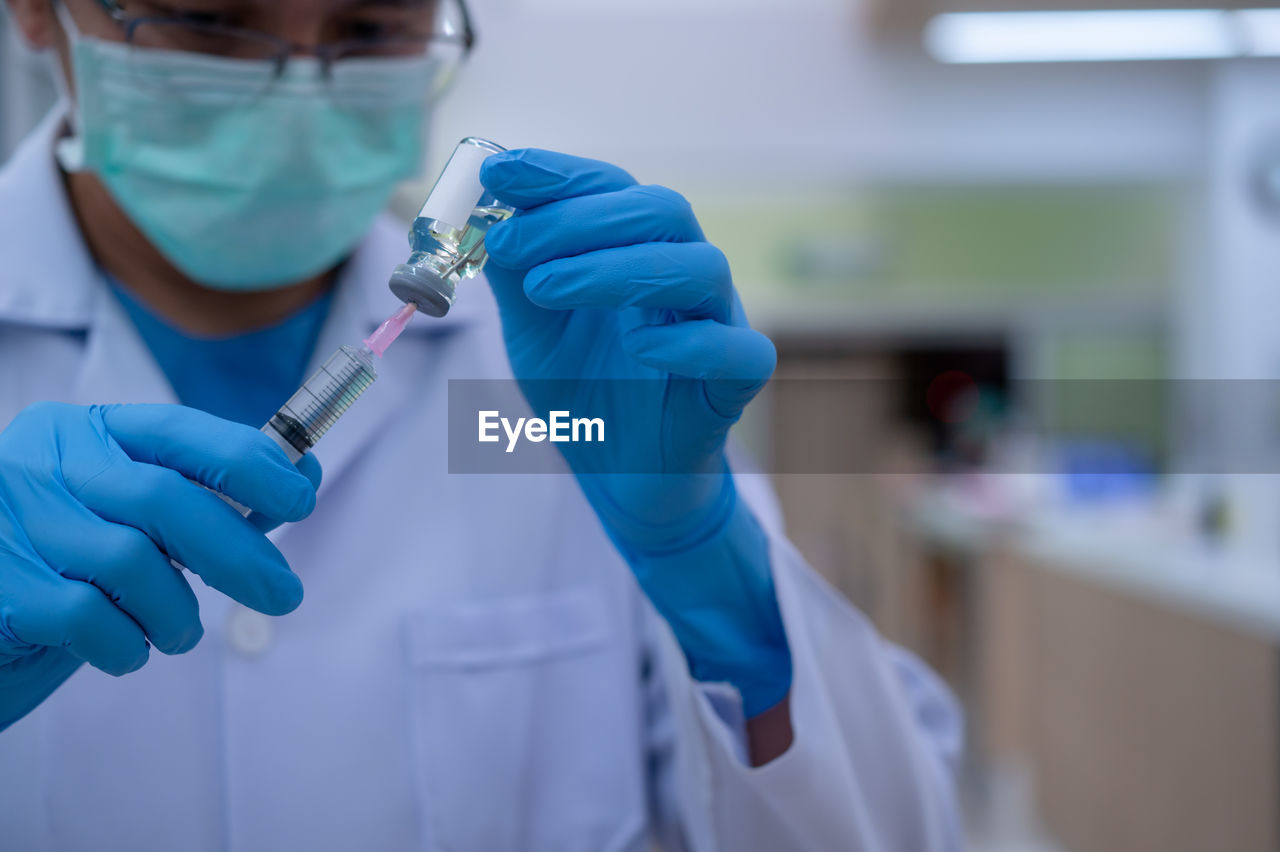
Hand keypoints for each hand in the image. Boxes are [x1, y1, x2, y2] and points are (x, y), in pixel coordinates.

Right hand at [0, 403, 319, 729]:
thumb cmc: (69, 563)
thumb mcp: (132, 516)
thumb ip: (206, 494)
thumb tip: (302, 474)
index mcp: (83, 431)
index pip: (179, 430)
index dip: (249, 461)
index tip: (300, 498)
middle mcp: (41, 464)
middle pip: (165, 500)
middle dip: (239, 552)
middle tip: (285, 594)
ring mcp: (11, 522)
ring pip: (132, 562)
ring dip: (176, 612)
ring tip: (177, 632)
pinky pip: (88, 617)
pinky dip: (127, 644)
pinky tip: (126, 649)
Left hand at [481, 150, 790, 716]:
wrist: (619, 474)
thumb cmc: (583, 389)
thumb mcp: (532, 328)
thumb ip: (513, 273)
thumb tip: (477, 210)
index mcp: (638, 248)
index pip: (611, 186)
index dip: (557, 173)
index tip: (496, 171)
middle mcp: (684, 274)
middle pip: (663, 210)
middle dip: (579, 218)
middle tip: (508, 246)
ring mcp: (718, 324)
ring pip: (702, 268)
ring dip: (618, 269)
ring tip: (544, 291)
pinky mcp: (736, 383)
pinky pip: (737, 351)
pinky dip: (689, 342)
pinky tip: (639, 348)